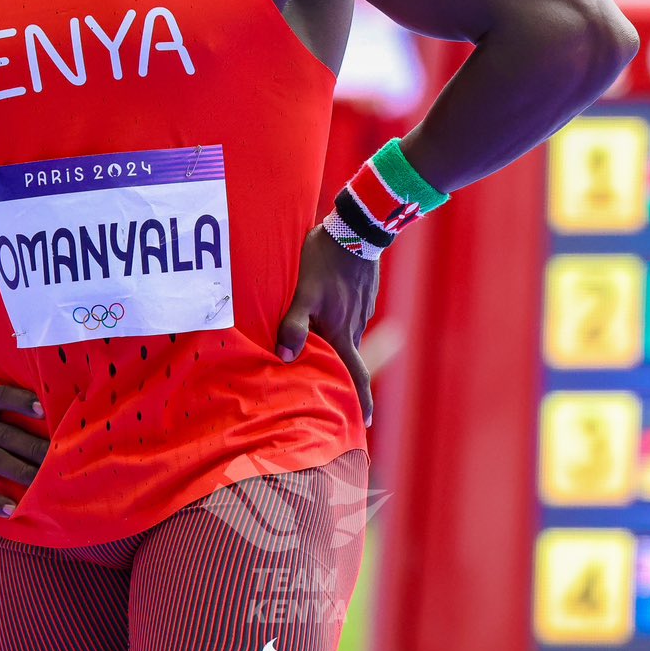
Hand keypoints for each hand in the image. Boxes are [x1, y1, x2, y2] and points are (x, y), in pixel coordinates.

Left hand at [274, 224, 379, 423]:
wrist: (357, 227)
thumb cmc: (326, 260)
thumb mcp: (304, 293)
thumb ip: (293, 324)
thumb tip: (284, 357)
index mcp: (342, 332)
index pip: (356, 375)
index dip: (362, 401)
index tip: (365, 424)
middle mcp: (355, 325)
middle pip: (348, 357)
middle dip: (339, 373)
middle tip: (325, 382)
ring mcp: (361, 308)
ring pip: (346, 334)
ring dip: (335, 343)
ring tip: (317, 344)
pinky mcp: (363, 293)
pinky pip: (349, 315)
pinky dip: (338, 320)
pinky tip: (325, 308)